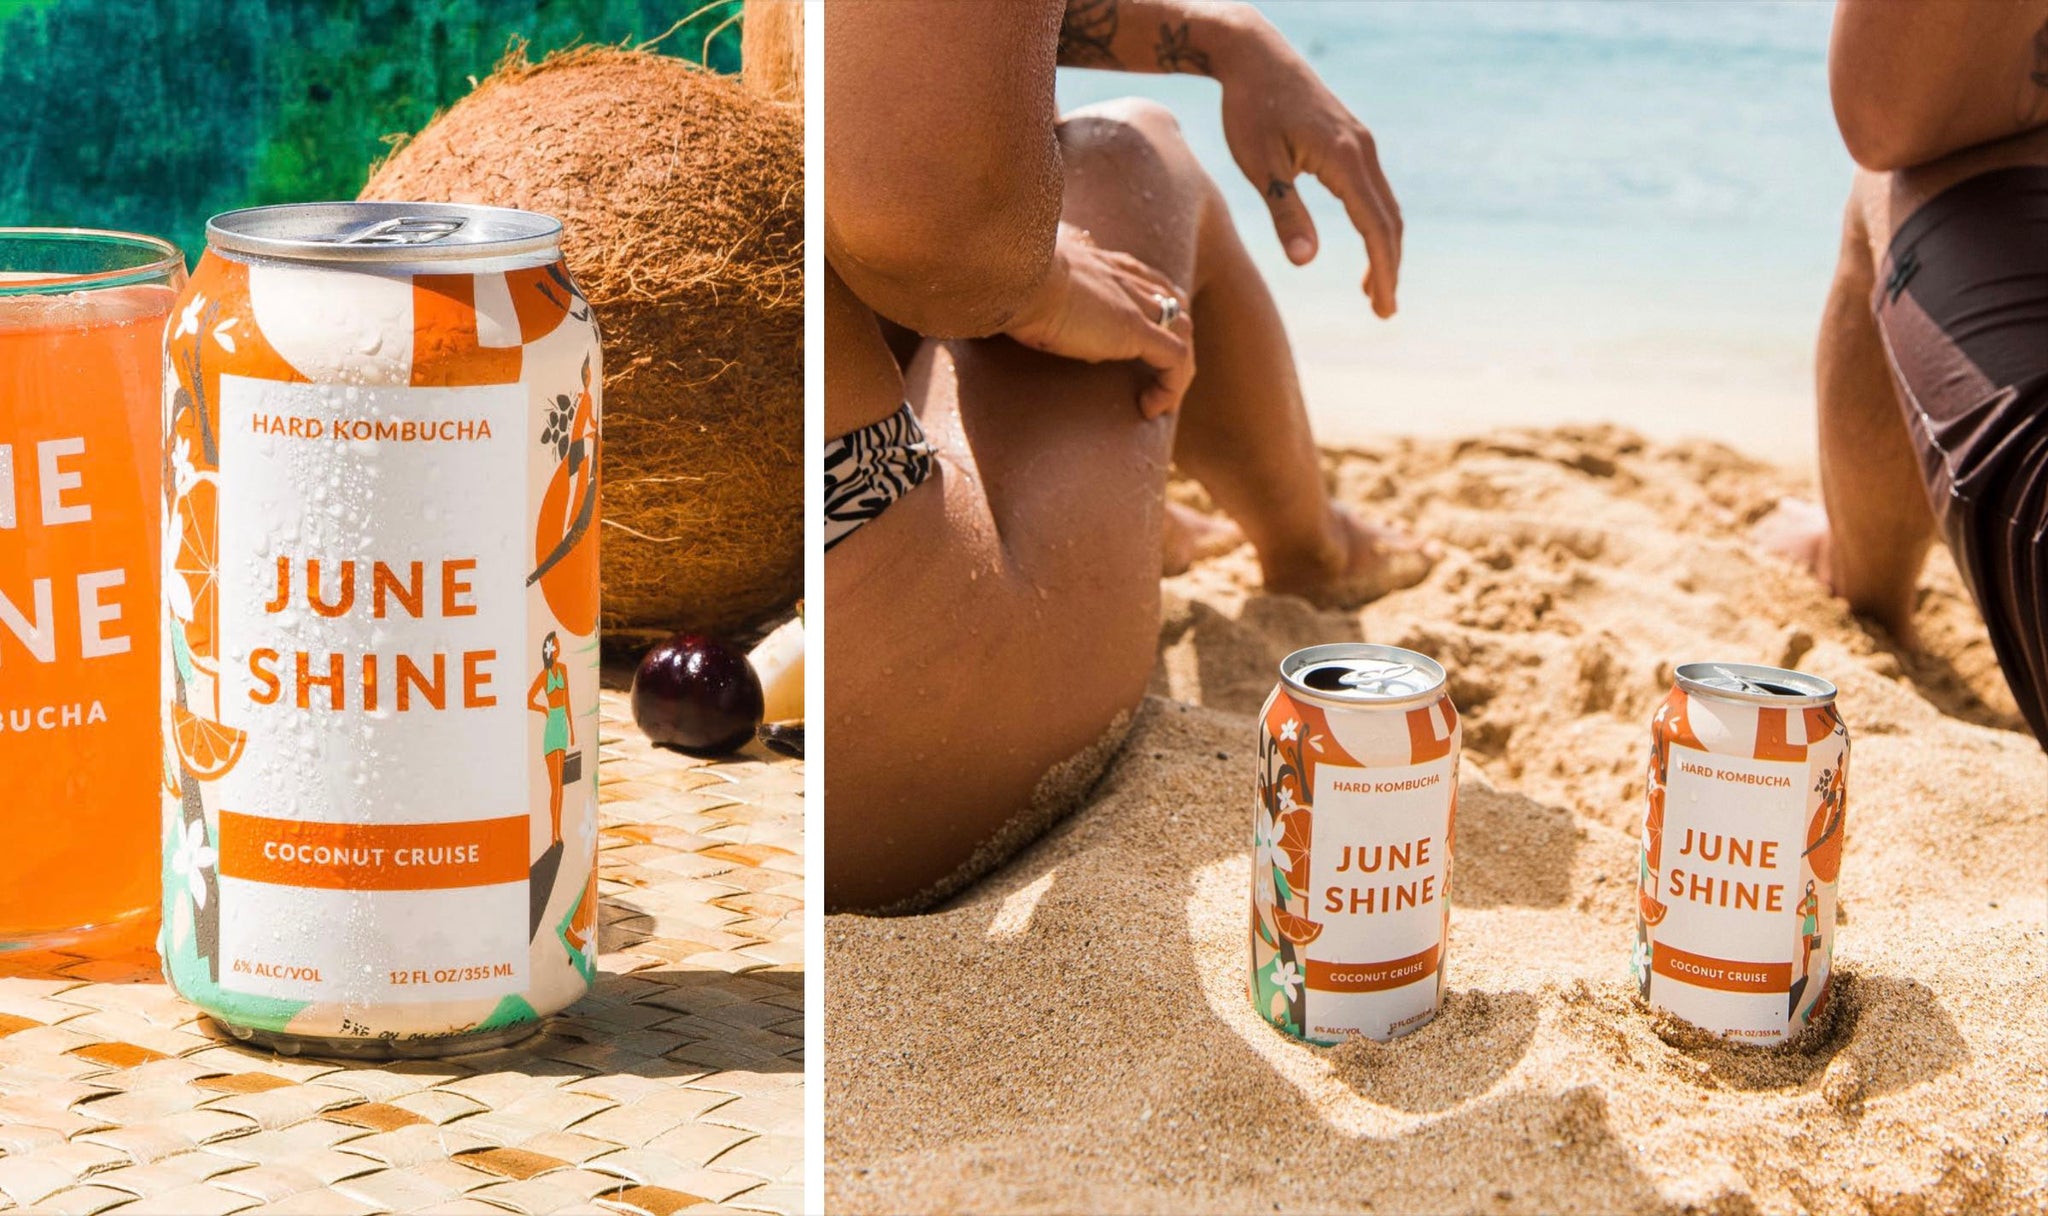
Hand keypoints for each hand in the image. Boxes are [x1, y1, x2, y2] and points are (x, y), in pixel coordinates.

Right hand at [1006, 224, 1194, 418]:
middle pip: (1175, 303)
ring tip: (1160, 402)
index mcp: (1104, 263)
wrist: (1014, 274)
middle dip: (1176, 337)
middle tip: (1160, 374)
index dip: (1154, 309)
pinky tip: (1151, 410)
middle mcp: (1126, 277)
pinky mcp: (1135, 330)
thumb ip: (1049, 299)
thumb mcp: (1033, 288)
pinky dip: (1171, 387)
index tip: (1144, 339)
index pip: (1148, 280)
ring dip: (1177, 370)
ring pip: (1183, 332)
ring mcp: (1135, 303)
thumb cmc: (1009, 280)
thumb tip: (1052, 328)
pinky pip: (1175, 360)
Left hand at [1214, 14, 1402, 315]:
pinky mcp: (1353, 140)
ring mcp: (1362, 143)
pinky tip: (1363, 244)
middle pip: (1389, 221)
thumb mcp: (1259, 165)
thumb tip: (1305, 262)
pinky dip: (1375, 224)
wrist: (1253, 54)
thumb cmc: (1249, 108)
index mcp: (1344, 159)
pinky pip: (1374, 190)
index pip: (1374, 227)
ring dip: (1384, 249)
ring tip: (1372, 290)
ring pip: (1386, 206)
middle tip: (1383, 312)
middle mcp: (1363, 150)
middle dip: (1389, 268)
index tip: (1383, 307)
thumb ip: (1285, 212)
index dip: (1382, 271)